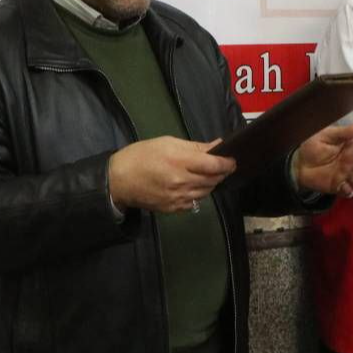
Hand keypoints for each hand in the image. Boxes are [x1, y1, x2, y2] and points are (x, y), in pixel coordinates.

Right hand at [108, 136, 235, 213]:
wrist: (119, 180)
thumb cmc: (142, 156)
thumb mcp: (167, 143)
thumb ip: (195, 146)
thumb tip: (217, 145)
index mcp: (179, 161)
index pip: (213, 165)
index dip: (227, 163)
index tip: (233, 159)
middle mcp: (181, 182)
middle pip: (213, 179)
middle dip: (221, 172)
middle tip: (223, 166)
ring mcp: (178, 198)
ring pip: (206, 192)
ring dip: (211, 183)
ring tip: (208, 174)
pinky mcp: (174, 209)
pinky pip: (195, 202)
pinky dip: (199, 193)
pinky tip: (194, 185)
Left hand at [293, 123, 352, 198]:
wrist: (298, 162)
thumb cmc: (313, 146)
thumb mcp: (326, 135)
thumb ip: (342, 132)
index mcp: (351, 146)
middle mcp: (352, 161)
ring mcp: (346, 174)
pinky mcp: (339, 186)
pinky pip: (347, 190)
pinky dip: (348, 190)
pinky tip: (345, 188)